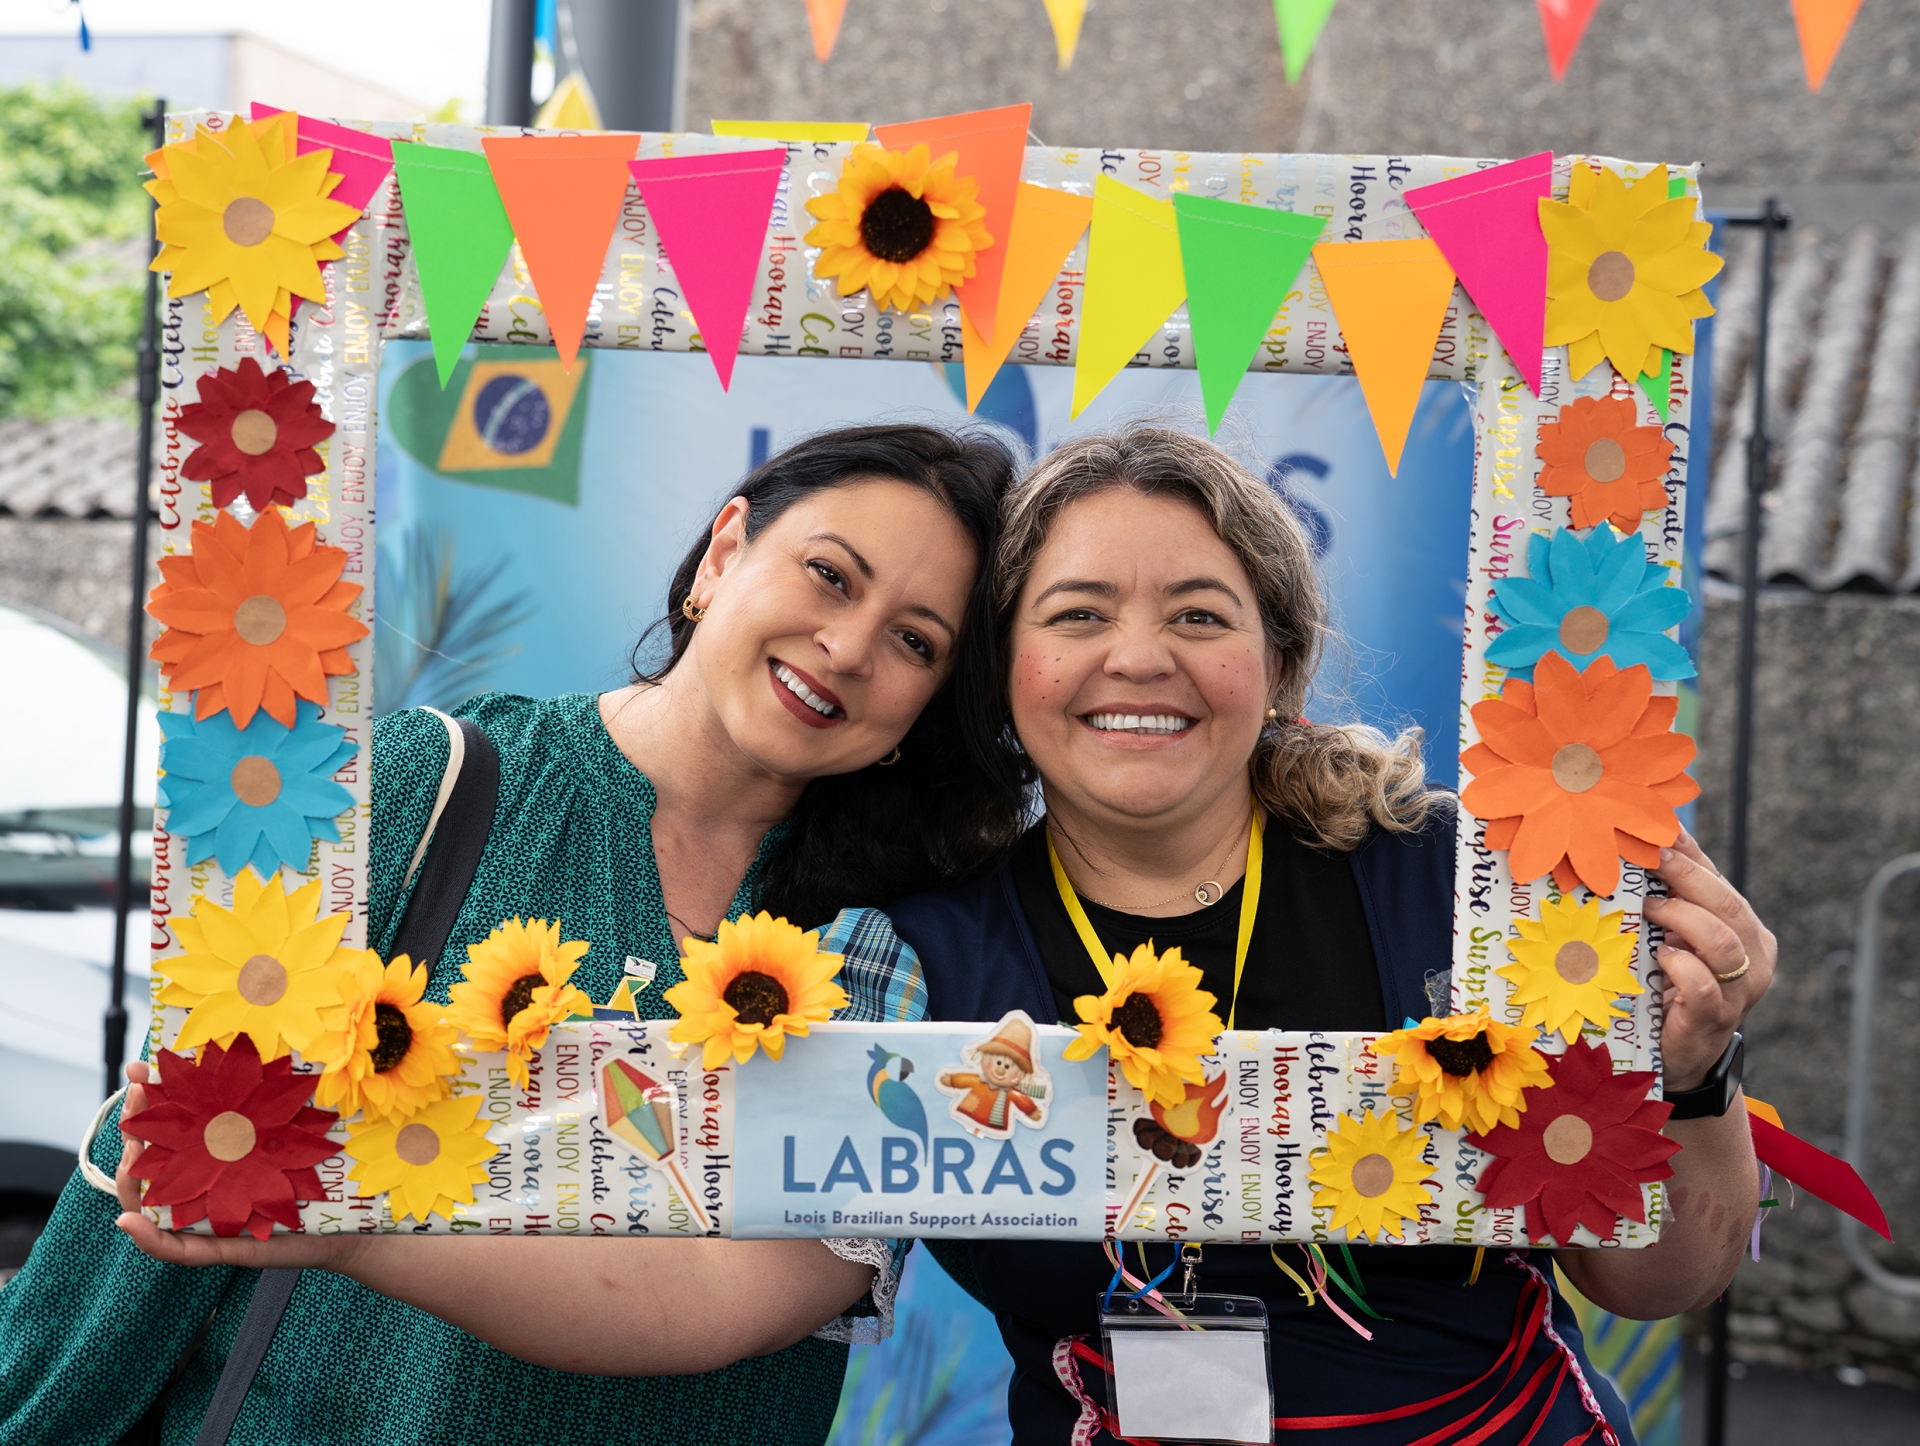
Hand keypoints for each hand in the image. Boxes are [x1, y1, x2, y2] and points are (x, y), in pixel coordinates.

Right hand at [115, 1059, 368, 1271]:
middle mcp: (204, 1188)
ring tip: (131, 1152)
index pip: (167, 1132)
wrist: (353, 1218)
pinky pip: (179, 1250)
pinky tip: (129, 1221)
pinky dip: (150, 1239)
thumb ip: (269, 1094)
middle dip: (134, 1130)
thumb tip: (250, 1047)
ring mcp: (210, 1220)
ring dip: (131, 1180)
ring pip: (152, 1207)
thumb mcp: (291, 1123)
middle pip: (149, 1166)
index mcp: (212, 1159)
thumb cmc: (324, 1167)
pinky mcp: (225, 1248)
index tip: (139, 1069)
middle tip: (138, 1095)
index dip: (148, 1104)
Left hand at [1646, 827, 1776, 1091]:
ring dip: (1681, 918)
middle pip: (1726, 906)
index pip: (1719, 882)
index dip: (1688, 855)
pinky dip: (1680, 965)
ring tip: (1649, 909)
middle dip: (1685, 876)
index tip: (1655, 830)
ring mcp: (1739, 991)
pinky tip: (1660, 955)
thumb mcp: (1676, 936)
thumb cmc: (1674, 987)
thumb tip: (1653, 838)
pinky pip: (1704, 985)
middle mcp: (1754, 958)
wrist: (1680, 1056)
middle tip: (1647, 858)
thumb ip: (1673, 896)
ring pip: (1722, 942)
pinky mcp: (1715, 1018)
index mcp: (1747, 931)